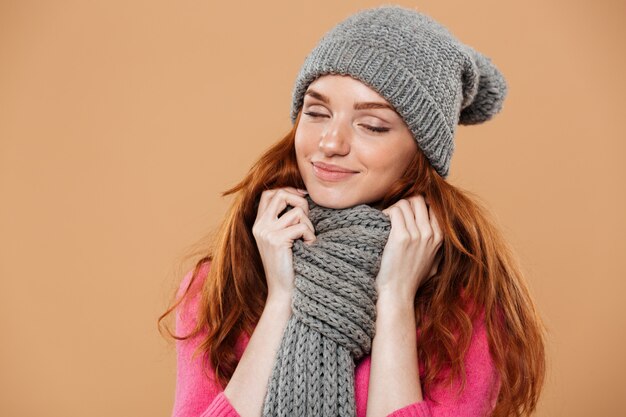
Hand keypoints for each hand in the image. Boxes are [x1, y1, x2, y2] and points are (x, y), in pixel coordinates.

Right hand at [252, 187, 315, 301]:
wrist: (282, 291)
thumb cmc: (287, 265)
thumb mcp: (281, 239)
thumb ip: (284, 220)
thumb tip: (301, 197)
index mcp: (259, 224)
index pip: (269, 194)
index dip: (287, 191)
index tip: (302, 198)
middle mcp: (260, 226)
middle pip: (281, 194)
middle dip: (300, 201)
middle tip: (307, 218)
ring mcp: (266, 232)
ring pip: (297, 211)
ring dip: (309, 224)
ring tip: (307, 239)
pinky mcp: (277, 240)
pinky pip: (302, 227)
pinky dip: (311, 236)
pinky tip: (308, 246)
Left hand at [376, 194, 442, 304]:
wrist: (397, 293)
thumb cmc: (410, 278)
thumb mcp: (432, 263)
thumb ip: (435, 246)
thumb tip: (433, 233)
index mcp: (440, 237)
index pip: (431, 205)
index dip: (415, 205)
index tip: (404, 213)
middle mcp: (430, 234)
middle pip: (417, 200)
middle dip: (403, 203)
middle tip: (393, 214)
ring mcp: (416, 235)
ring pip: (404, 204)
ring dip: (392, 209)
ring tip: (385, 220)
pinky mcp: (401, 237)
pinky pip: (393, 211)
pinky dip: (385, 213)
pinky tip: (380, 223)